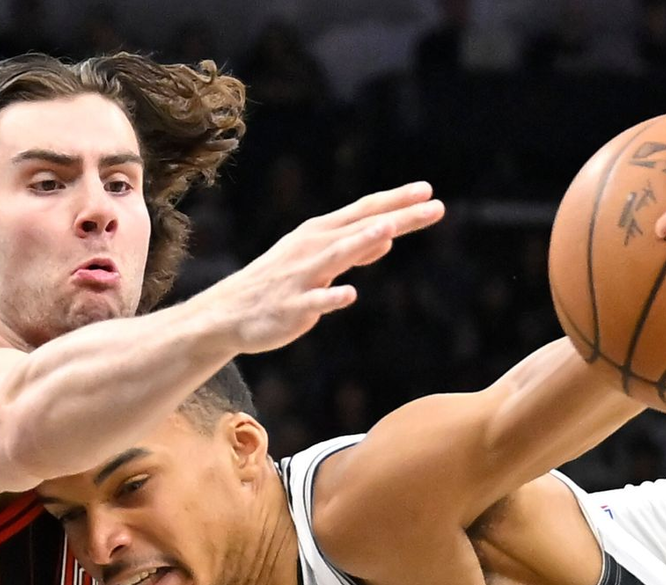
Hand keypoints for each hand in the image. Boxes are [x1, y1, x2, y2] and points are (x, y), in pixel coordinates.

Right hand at [208, 182, 444, 353]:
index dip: (397, 200)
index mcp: (321, 233)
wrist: (230, 313)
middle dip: (398, 215)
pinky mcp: (292, 307)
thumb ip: (355, 249)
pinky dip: (331, 298)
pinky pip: (314, 302)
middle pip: (362, 227)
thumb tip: (388, 235)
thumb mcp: (318, 260)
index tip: (429, 191)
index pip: (365, 210)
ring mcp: (303, 276)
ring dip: (362, 242)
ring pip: (337, 256)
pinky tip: (349, 296)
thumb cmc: (279, 284)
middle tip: (434, 205)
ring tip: (389, 228)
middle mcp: (314, 248)